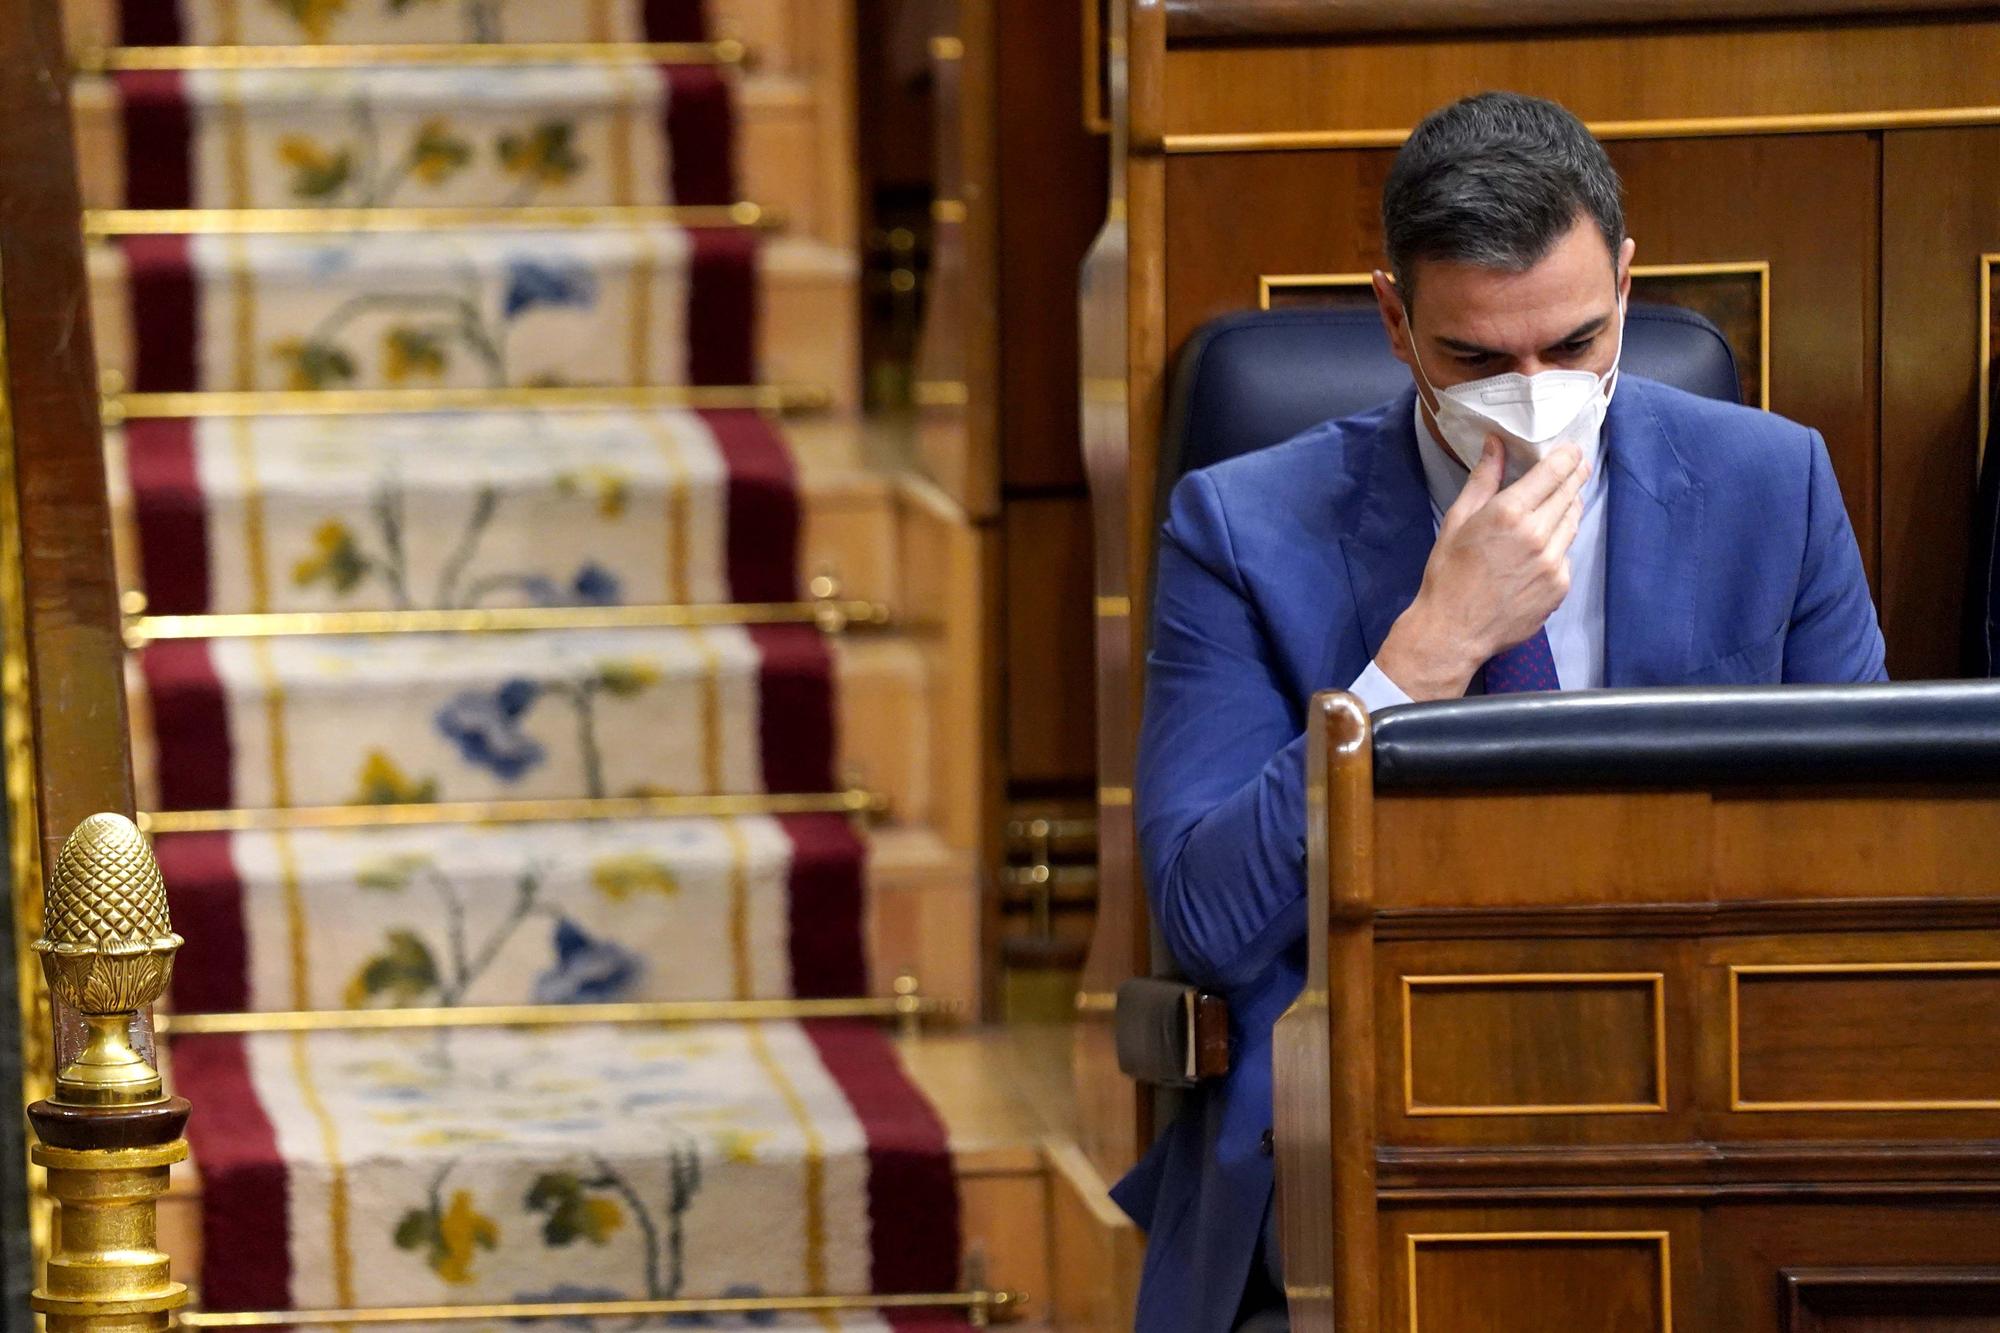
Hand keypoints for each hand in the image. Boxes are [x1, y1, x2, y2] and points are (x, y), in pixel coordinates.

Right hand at [1376, 436, 1589, 699]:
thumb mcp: (1458, 520)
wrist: (1454, 630)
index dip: (1568, 456)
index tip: (1572, 449)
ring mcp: (1553, 563)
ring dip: (1569, 508)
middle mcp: (1538, 535)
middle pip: (1569, 494)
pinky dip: (1559, 544)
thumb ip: (1483, 479)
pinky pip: (1567, 555)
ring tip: (1559, 503)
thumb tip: (1495, 443)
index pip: (1554, 472)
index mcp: (1509, 513)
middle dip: (1574, 477)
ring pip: (1573, 523)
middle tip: (1577, 466)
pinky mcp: (1560, 587)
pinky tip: (1541, 548)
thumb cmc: (1448, 573)